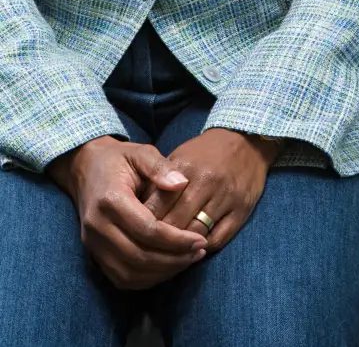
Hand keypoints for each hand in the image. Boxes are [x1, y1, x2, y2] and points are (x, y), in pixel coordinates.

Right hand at [48, 136, 207, 289]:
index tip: (200, 240)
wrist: (85, 167)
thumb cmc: (119, 159)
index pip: (147, 230)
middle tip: (199, 253)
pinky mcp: (93, 254)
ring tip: (188, 261)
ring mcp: (92, 244)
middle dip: (173, 260)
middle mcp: (98, 227)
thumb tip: (182, 184)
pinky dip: (145, 280)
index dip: (176, 240)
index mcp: (111, 200)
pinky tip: (167, 268)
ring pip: (129, 273)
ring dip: (161, 273)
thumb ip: (160, 167)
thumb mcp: (141, 152)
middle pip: (138, 257)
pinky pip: (120, 277)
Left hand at [142, 128, 278, 253]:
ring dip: (181, 248)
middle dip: (160, 240)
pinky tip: (192, 250)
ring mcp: (226, 197)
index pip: (158, 205)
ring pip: (196, 233)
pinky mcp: (242, 209)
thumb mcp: (180, 156)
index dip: (144, 224)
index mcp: (186, 167)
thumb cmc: (205, 152)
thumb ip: (159, 182)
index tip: (136, 234)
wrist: (245, 140)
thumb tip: (138, 212)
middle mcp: (206, 182)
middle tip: (149, 250)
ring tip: (169, 254)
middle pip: (175, 222)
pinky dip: (203, 248)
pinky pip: (218, 239)